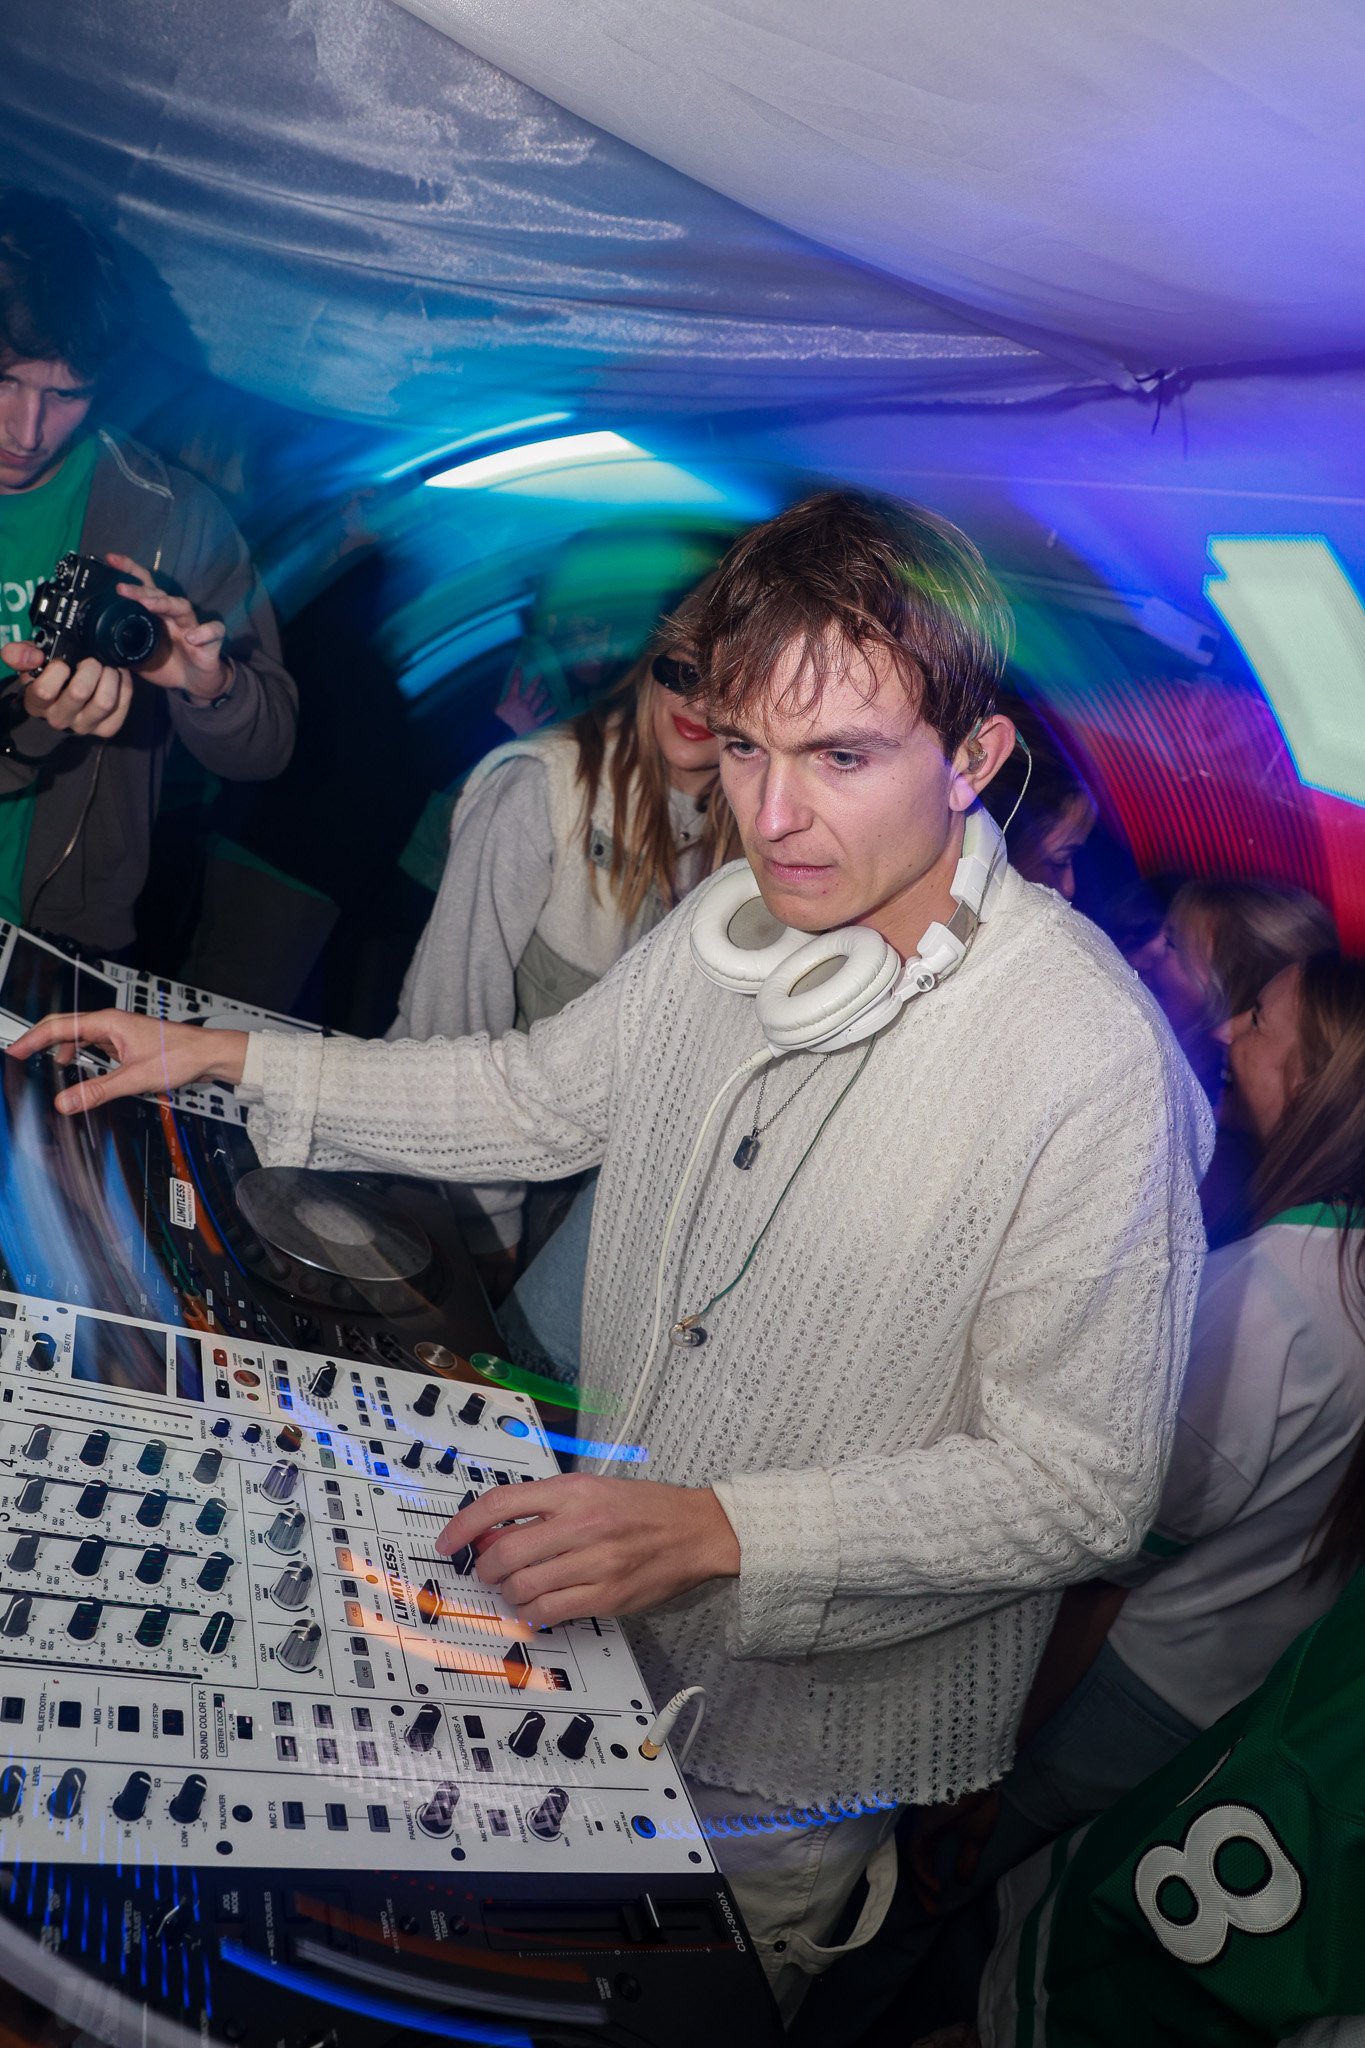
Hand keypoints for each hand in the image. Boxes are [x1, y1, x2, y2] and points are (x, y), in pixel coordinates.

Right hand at [2, 641, 132, 737]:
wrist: (67, 695)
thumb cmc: (49, 675)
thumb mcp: (31, 662)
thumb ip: (21, 654)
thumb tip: (34, 656)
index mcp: (37, 703)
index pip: (44, 690)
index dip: (57, 670)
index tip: (62, 661)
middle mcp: (59, 718)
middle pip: (79, 692)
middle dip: (89, 667)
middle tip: (91, 660)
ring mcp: (85, 725)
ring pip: (105, 702)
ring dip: (109, 676)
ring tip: (106, 667)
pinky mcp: (107, 727)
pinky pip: (122, 705)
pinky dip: (124, 685)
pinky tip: (116, 677)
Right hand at [6, 1009, 248, 1114]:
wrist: (208, 1054)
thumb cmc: (181, 1055)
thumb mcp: (134, 1078)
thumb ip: (98, 1091)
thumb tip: (66, 1102)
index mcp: (108, 1023)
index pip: (58, 1026)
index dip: (32, 1039)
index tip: (14, 1051)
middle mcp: (111, 1023)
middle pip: (64, 1027)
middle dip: (41, 1042)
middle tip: (20, 1057)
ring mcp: (118, 1032)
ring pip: (79, 1037)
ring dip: (62, 1050)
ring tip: (46, 1067)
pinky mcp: (126, 1043)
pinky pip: (94, 1046)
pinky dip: (81, 1056)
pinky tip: (79, 1070)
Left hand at [106, 553, 229, 702]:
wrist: (197, 683)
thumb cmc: (168, 665)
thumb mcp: (138, 657)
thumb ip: (121, 647)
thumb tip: (94, 644)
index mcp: (156, 615)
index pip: (142, 585)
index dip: (127, 570)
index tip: (109, 559)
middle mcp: (173, 615)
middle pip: (158, 593)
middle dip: (139, 588)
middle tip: (121, 589)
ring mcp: (192, 626)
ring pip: (181, 606)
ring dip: (164, 603)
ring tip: (149, 605)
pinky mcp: (211, 642)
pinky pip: (213, 631)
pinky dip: (204, 632)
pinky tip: (192, 638)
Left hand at [435, 1472, 740, 1626]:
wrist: (696, 1530)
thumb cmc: (643, 1508)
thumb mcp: (592, 1490)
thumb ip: (544, 1508)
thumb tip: (492, 1535)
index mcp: (574, 1491)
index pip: (501, 1504)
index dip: (464, 1525)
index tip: (448, 1542)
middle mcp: (581, 1523)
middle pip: (505, 1552)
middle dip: (486, 1568)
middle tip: (489, 1570)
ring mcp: (595, 1563)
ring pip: (523, 1586)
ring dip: (508, 1593)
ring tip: (518, 1588)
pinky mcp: (606, 1596)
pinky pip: (549, 1612)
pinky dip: (531, 1613)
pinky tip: (537, 1606)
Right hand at [493, 663, 551, 737]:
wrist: (504, 734)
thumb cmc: (497, 723)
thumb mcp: (497, 710)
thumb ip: (502, 703)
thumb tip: (502, 699)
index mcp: (512, 699)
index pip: (514, 684)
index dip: (517, 675)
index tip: (519, 667)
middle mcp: (523, 703)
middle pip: (531, 690)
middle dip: (536, 682)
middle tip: (541, 675)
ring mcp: (530, 712)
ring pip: (538, 701)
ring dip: (543, 695)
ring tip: (547, 691)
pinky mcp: (535, 722)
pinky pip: (544, 715)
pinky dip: (550, 711)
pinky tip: (556, 708)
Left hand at [904, 1788, 1001, 1914]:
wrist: (982, 1779)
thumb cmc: (980, 1801)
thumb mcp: (976, 1837)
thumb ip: (968, 1857)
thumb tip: (962, 1881)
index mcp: (934, 1828)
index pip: (923, 1859)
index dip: (927, 1881)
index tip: (937, 1902)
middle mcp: (923, 1827)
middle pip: (914, 1862)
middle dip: (921, 1888)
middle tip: (931, 1910)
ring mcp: (921, 1825)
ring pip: (912, 1860)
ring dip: (921, 1884)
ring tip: (933, 1901)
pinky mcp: (923, 1823)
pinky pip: (916, 1853)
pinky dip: (923, 1872)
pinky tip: (936, 1885)